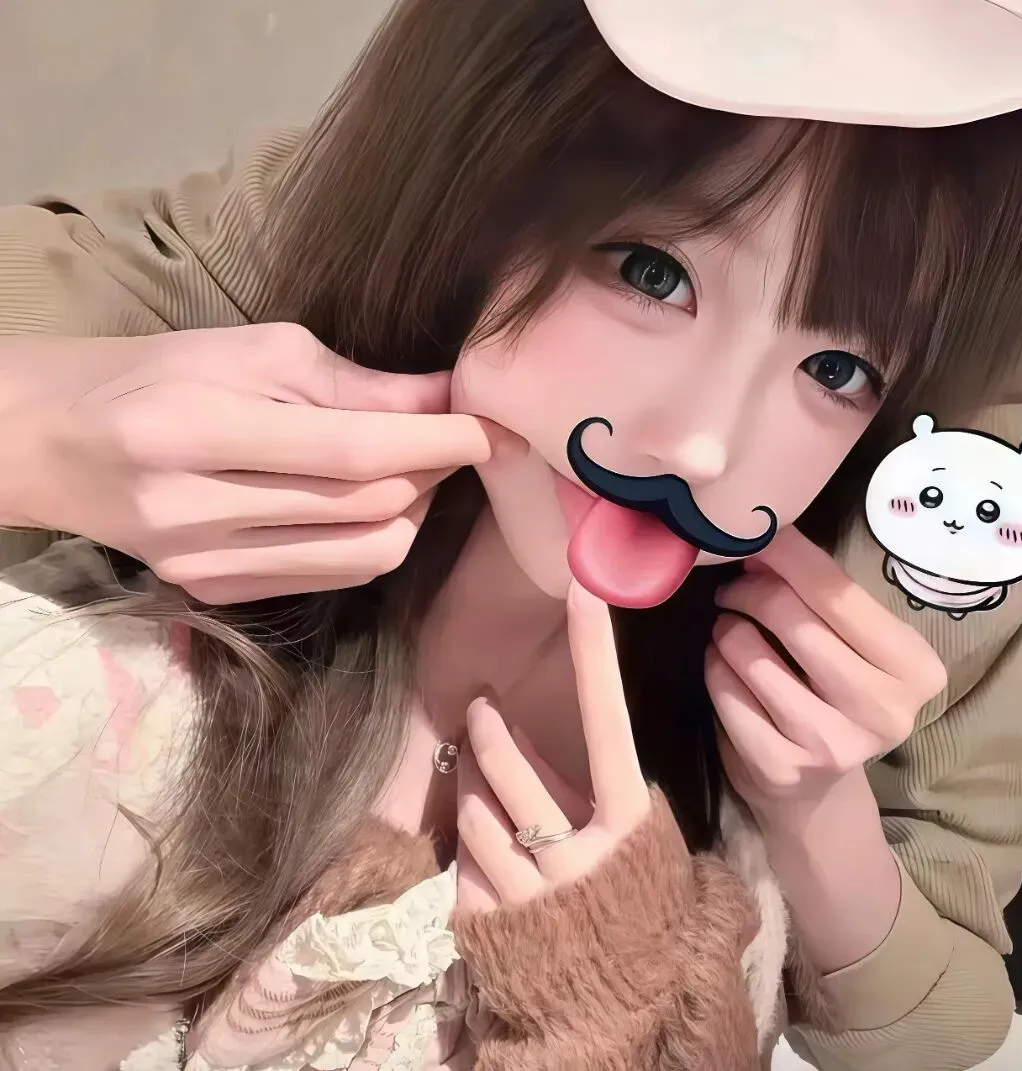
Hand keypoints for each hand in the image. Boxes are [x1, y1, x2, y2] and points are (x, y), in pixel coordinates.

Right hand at [6, 324, 500, 602]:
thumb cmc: (152, 375)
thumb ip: (349, 382)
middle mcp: (199, 514)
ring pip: (365, 556)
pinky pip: (334, 578)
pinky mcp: (218, 597)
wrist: (54, 445)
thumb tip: (444, 396)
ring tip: (414, 469)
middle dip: (434, 473)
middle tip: (452, 436)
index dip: (437, 441)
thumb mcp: (247, 350)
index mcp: (197, 431)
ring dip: (414, 511)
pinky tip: (375, 504)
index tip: (495, 427)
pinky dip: (376, 541)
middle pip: (368, 510)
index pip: (352, 452)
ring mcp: (208, 568)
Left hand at [455, 580, 651, 912]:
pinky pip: (460, 857)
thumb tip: (618, 771)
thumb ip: (635, 813)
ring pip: (473, 807)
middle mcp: (574, 851)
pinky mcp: (482, 919)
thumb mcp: (666, 868)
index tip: (582, 589)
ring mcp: (524, 887)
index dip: (595, 653)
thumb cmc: (647, 935)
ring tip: (483, 791)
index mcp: (629, 826)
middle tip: (483, 715)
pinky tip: (489, 858)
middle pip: (508, 764)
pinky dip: (469, 846)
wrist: (612, 1030)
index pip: (608, 722)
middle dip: (489, 734)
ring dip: (472, 788)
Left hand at [705, 527, 947, 812]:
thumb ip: (822, 596)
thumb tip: (762, 541)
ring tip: (730, 630)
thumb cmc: (836, 693)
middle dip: (749, 590)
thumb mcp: (853, 643)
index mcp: (915, 667)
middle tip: (734, 589)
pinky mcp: (780, 767)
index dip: (788, 555)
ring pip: (750, 653)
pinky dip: (715, 668)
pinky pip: (726, 691)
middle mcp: (883, 710)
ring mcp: (832, 744)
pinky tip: (723, 666)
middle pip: (792, 616)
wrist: (819, 790)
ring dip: (727, 630)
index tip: (756, 536)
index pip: (839, 592)